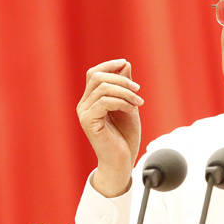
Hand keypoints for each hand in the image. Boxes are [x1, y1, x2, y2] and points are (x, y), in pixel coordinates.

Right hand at [77, 59, 142, 196]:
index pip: (94, 73)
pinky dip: (122, 102)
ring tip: (139, 102)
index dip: (108, 65)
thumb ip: (125, 87)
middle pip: (97, 77)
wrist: (123, 161)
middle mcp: (84, 104)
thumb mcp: (129, 106)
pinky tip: (132, 110)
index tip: (125, 63)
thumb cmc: (125, 136)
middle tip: (138, 90)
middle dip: (121, 79)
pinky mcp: (88, 122)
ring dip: (125, 92)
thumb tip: (125, 64)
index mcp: (92, 99)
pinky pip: (104, 102)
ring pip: (102, 88)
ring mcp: (84, 113)